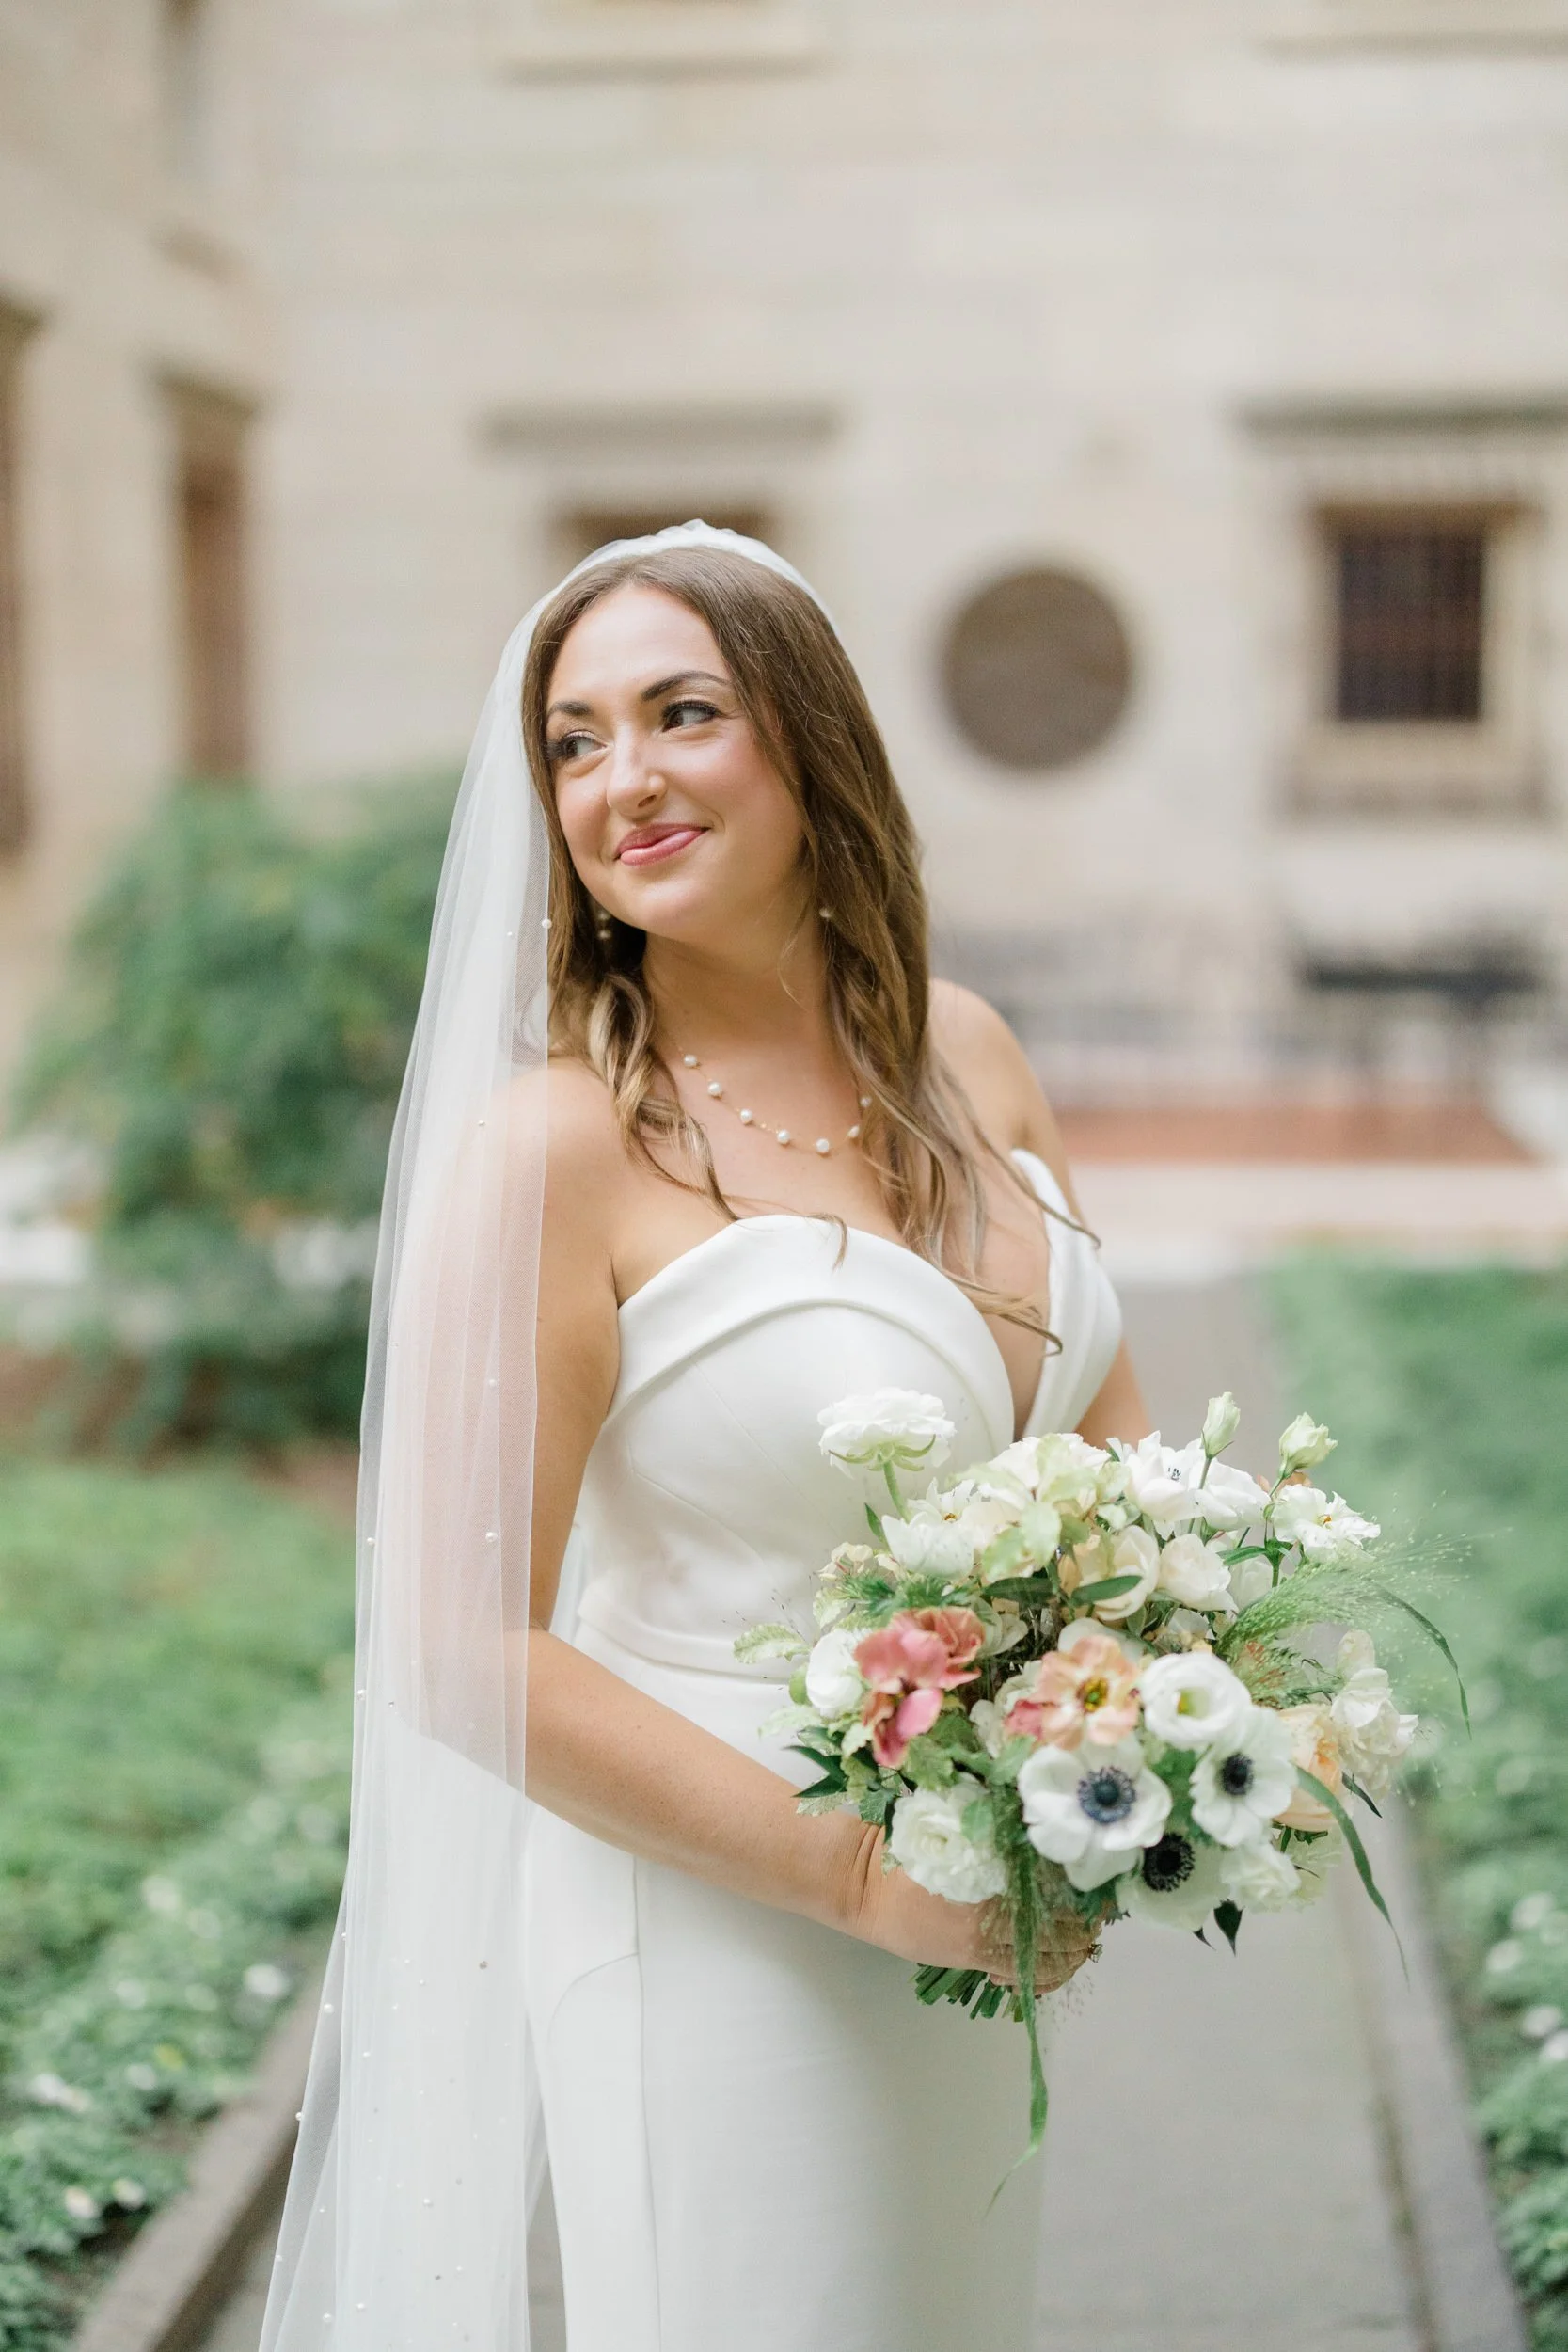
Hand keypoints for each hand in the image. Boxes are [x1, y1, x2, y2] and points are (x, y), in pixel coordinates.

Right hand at [845, 1832, 1097, 1992]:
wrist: (861, 1880)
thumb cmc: (908, 1842)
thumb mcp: (958, 1828)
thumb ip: (1002, 1844)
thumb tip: (1049, 1847)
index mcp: (992, 1873)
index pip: (1060, 1891)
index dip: (1086, 1892)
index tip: (1100, 1882)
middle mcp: (993, 1911)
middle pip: (1063, 1927)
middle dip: (1087, 1922)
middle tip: (1099, 1910)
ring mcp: (983, 1941)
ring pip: (1049, 1957)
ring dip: (1073, 1950)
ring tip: (1083, 1938)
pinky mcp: (970, 1959)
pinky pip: (1021, 1976)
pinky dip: (1044, 1973)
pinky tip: (1053, 1961)